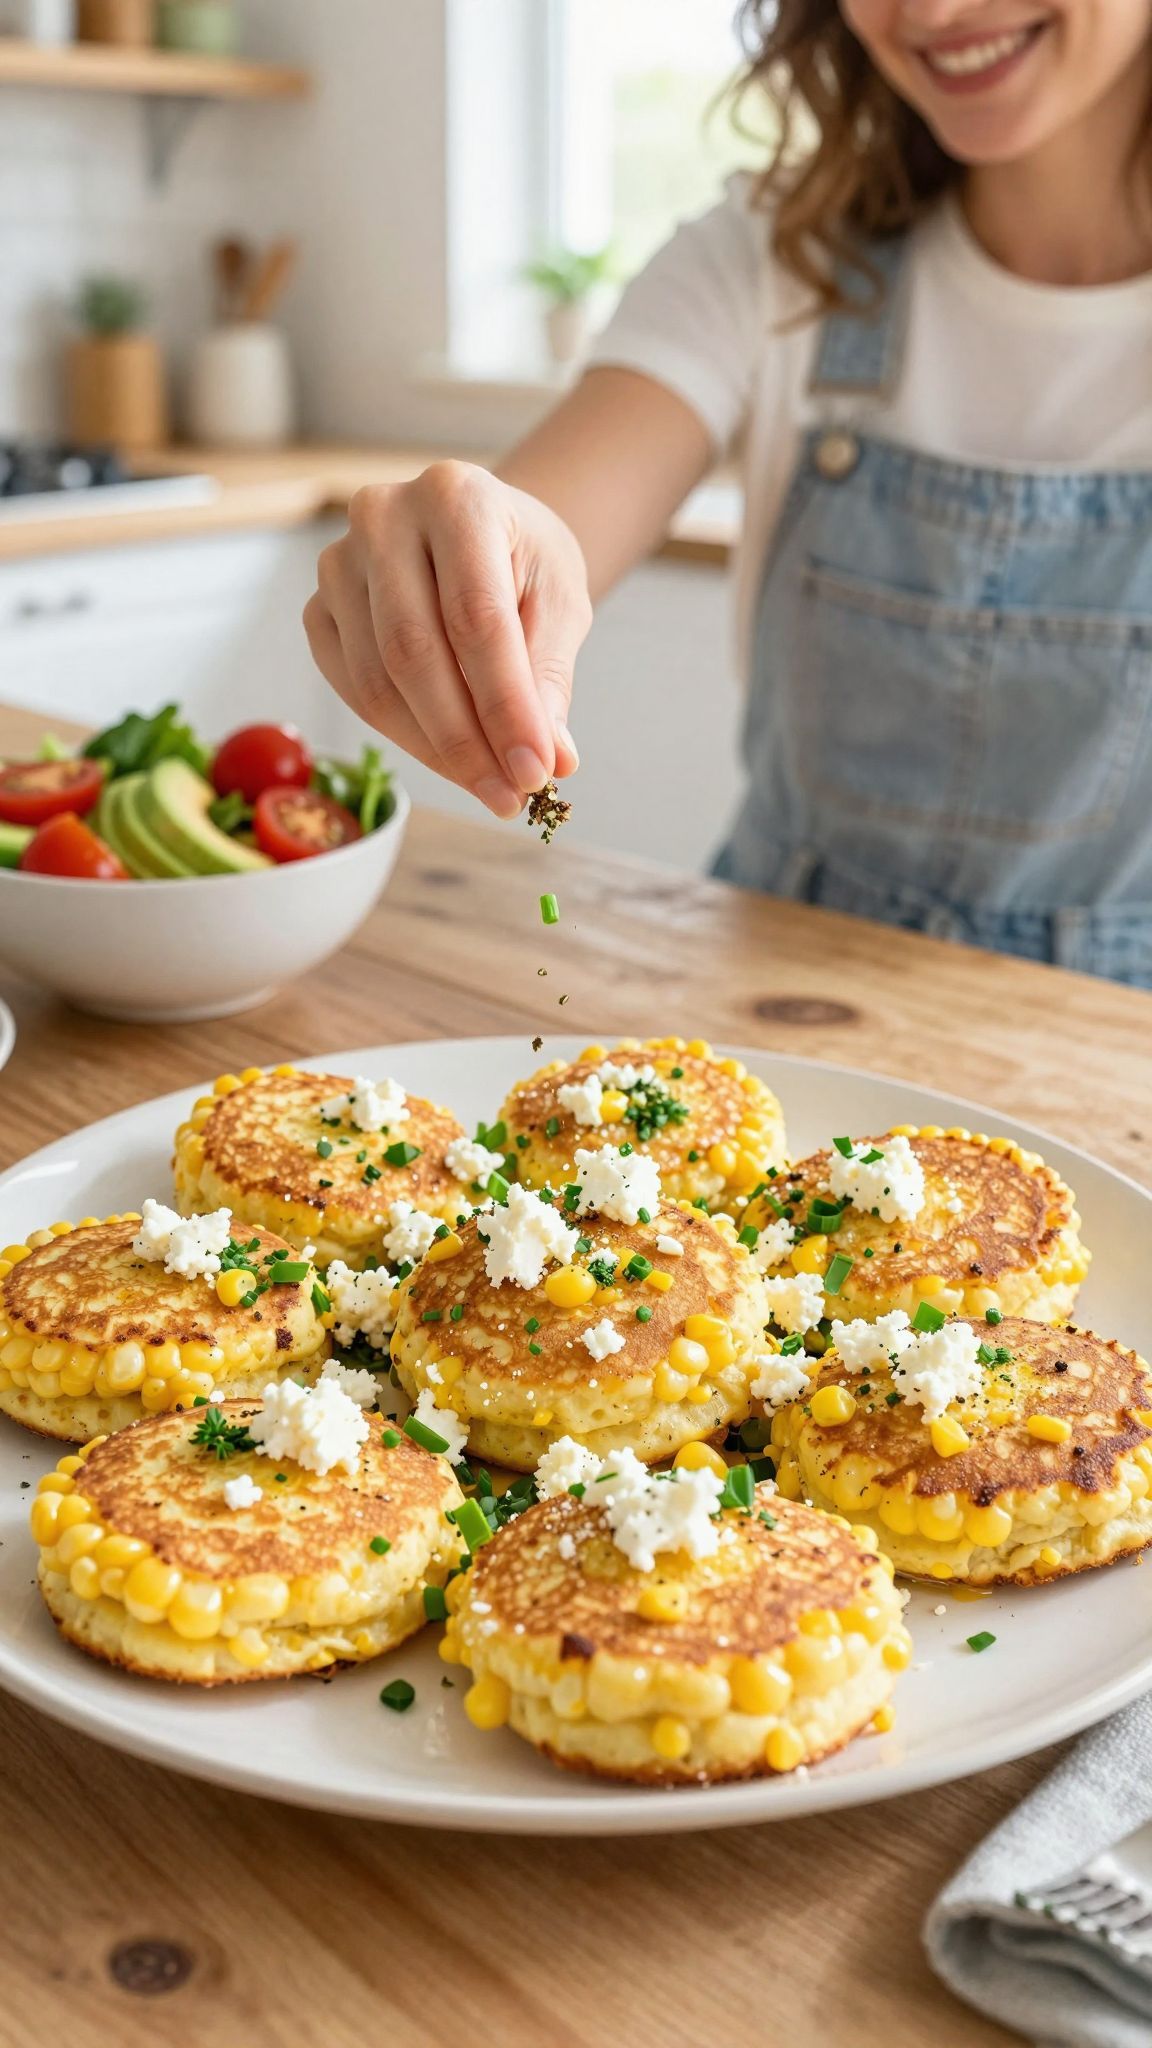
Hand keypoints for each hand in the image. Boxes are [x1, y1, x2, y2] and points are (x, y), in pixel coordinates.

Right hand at [304, 461, 589, 818]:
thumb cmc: (523, 562)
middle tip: (510, 796)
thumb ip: (549, 678)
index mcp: (455, 497)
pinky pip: (353, 689)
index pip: (475, 618)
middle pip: (414, 652)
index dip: (505, 705)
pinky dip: (402, 736)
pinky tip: (448, 756)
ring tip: (488, 785)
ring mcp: (338, 563)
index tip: (536, 772)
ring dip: (435, 750)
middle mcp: (382, 517)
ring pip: (377, 681)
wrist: (482, 533)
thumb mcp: (559, 604)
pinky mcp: (318, 608)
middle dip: (466, 740)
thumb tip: (549, 761)